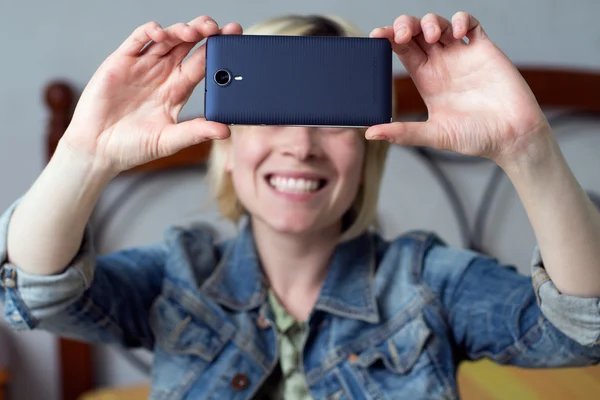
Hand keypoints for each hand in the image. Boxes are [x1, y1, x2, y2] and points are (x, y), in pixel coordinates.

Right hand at [62, 16, 241, 172]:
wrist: (96, 150)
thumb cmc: (132, 147)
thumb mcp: (169, 140)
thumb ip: (196, 132)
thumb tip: (226, 131)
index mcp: (177, 90)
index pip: (203, 64)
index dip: (218, 50)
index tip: (234, 40)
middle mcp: (162, 74)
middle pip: (188, 45)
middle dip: (205, 32)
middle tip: (219, 28)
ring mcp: (142, 66)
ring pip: (167, 38)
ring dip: (182, 30)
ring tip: (195, 31)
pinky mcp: (120, 61)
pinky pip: (137, 39)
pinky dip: (149, 32)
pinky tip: (160, 34)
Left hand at [367, 12, 550, 163]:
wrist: (513, 137)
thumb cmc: (476, 138)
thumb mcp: (435, 135)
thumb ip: (404, 133)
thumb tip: (371, 134)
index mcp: (426, 80)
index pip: (401, 50)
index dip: (388, 39)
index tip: (377, 36)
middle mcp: (441, 65)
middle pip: (416, 32)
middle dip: (405, 25)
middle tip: (403, 34)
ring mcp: (462, 55)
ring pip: (440, 24)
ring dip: (431, 22)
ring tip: (434, 36)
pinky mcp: (484, 50)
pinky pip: (470, 24)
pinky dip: (461, 20)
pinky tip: (458, 33)